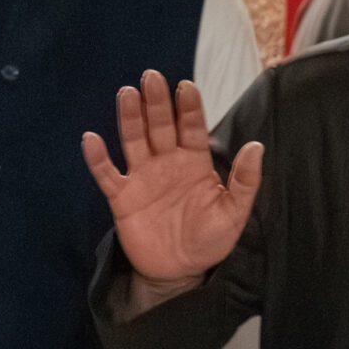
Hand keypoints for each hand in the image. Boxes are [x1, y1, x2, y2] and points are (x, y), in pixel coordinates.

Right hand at [83, 72, 264, 291]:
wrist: (179, 271)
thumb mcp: (234, 213)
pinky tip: (92, 138)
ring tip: (126, 93)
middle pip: (160, 125)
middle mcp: (167, 163)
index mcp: (195, 162)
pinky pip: (107, 174)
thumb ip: (244, 181)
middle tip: (152, 76)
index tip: (186, 86)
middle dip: (157, 102)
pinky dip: (98, 157)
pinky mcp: (122, 197)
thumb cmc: (209, 240)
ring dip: (130, 118)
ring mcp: (142, 178)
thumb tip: (256, 146)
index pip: (192, 127)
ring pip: (133, 140)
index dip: (189, 107)